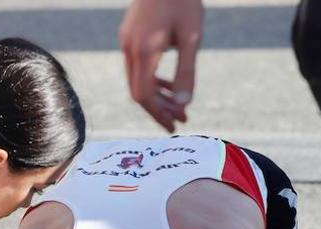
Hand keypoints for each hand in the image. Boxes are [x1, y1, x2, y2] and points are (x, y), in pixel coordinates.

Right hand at [120, 0, 203, 130]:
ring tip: (179, 106)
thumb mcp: (192, 37)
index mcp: (144, 50)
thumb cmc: (183, 1)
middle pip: (139, 91)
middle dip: (160, 109)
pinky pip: (138, 67)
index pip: (144, 95)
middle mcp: (130, 48)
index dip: (159, 114)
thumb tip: (184, 103)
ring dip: (158, 96)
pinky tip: (170, 85)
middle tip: (181, 120)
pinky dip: (153, 80)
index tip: (175, 125)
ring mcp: (127, 41)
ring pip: (137, 80)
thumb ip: (187, 71)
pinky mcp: (130, 36)